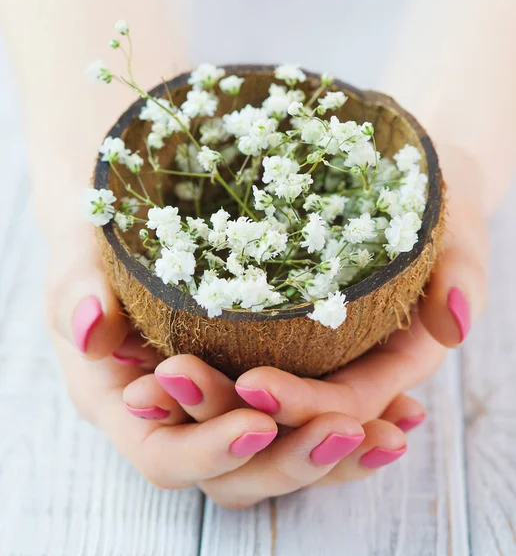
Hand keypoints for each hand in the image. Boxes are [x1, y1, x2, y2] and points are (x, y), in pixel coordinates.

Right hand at [45, 225, 422, 508]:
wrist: (134, 238)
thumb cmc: (100, 252)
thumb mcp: (78, 264)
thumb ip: (74, 292)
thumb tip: (88, 327)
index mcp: (128, 406)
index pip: (166, 456)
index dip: (211, 450)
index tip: (259, 423)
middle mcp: (181, 422)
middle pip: (236, 475)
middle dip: (292, 461)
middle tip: (348, 432)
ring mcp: (223, 411)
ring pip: (281, 457)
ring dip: (338, 453)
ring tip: (395, 433)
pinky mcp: (261, 392)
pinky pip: (307, 424)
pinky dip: (355, 420)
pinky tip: (401, 411)